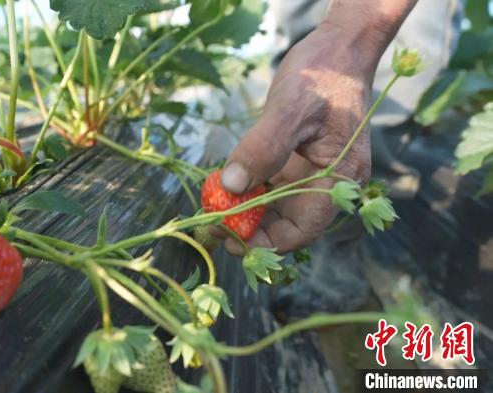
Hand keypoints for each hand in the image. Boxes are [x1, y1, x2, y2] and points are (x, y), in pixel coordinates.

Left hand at [218, 25, 375, 254]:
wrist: (339, 47)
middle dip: (251, 229)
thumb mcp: (290, 108)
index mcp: (340, 178)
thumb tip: (231, 187)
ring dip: (247, 211)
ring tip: (214, 207)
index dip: (267, 242)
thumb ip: (262, 149)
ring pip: (278, 208)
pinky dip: (250, 190)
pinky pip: (273, 187)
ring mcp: (314, 174)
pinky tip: (225, 185)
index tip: (231, 241)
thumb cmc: (322, 74)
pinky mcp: (299, 163)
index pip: (302, 229)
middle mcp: (330, 183)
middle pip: (288, 223)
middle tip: (213, 224)